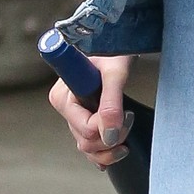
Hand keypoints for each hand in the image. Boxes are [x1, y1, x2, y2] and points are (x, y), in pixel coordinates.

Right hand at [48, 53, 133, 169]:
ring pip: (89, 148)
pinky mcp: (84, 119)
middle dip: (112, 137)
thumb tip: (110, 137)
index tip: (127, 113)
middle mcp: (65, 107)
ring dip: (110, 147)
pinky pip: (91, 146)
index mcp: (63, 95)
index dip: (107, 127)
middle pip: (87, 141)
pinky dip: (105, 151)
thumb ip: (111, 103)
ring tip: (128, 127)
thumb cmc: (113, 49)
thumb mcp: (116, 71)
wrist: (118, 42)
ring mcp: (74, 115)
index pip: (85, 129)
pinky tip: (118, 149)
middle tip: (131, 117)